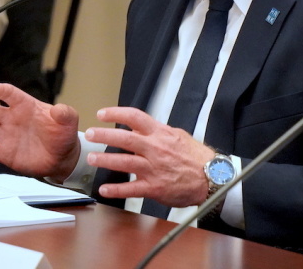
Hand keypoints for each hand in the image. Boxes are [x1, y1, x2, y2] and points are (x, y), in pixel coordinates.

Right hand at [0, 83, 80, 179]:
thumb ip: (65, 114)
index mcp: (26, 106)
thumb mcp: (69, 121)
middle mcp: (12, 119)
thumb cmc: (63, 134)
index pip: (10, 94)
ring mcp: (7, 136)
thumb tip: (58, 109)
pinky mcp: (6, 153)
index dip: (1, 90)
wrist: (62, 157)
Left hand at [85, 107, 215, 207]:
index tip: (102, 114)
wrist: (211, 177)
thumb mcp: (178, 136)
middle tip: (90, 134)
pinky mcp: (154, 187)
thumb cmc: (197, 157)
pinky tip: (104, 189)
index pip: (135, 117)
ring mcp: (153, 168)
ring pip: (124, 162)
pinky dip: (116, 190)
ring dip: (105, 159)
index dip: (116, 113)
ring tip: (92, 158)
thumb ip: (158, 132)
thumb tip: (141, 129)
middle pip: (125, 138)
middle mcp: (155, 149)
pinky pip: (131, 189)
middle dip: (104, 135)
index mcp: (160, 134)